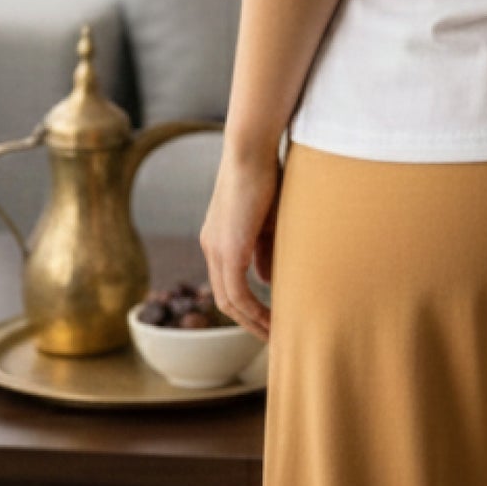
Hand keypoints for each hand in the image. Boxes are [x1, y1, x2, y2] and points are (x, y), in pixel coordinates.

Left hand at [200, 144, 281, 339]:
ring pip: (228, 300)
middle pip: (225, 298)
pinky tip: (272, 318)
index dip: (247, 305)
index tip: (269, 318)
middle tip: (272, 334)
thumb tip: (266, 281)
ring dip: (251, 320)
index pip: (228, 282)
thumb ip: (265, 251)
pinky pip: (237, 292)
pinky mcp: (227, 249)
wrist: (252, 150)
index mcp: (218, 238)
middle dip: (249, 321)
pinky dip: (253, 310)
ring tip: (275, 333)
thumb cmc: (266, 175)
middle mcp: (211, 246)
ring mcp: (216, 249)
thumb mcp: (268, 220)